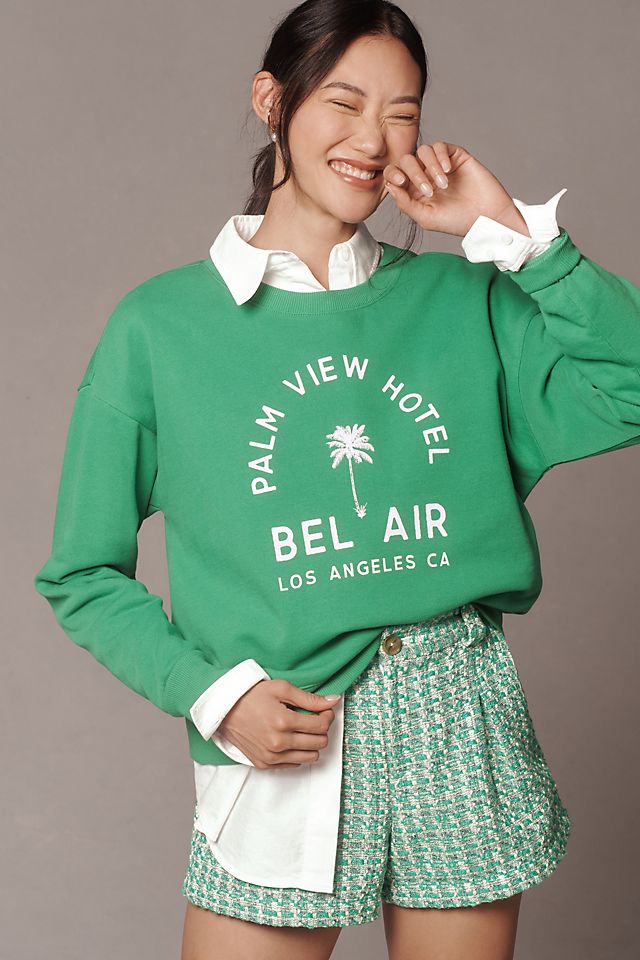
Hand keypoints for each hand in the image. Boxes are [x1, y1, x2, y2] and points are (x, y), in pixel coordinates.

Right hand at [217, 679, 340, 768]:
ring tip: (302, 729)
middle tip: (314, 718)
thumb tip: (333, 701)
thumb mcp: (281, 688)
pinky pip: (294, 764)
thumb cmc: (251, 696)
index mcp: (284, 722)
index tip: (323, 710)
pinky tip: (290, 738)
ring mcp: (271, 756)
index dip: (327, 715)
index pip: (322, 725)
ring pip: (310, 757)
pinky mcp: (264, 764)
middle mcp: (278, 743)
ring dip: (312, 742)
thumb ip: (309, 698)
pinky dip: (297, 752)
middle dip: (321, 728)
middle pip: (320, 742)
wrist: (223, 710)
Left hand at [381, 141, 530, 238]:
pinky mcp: (455, 156)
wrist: (485, 217)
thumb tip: (389, 184)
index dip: (392, 174)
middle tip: (428, 191)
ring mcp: (439, 165)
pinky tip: (447, 171)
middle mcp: (425, 175)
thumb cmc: (456, 221)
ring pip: (423, 150)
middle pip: (407, 160)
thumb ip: (405, 203)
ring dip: (430, 167)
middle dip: (413, 173)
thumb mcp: (426, 217)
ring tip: (442, 185)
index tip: (400, 182)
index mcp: (414, 190)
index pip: (395, 174)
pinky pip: (440, 146)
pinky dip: (440, 157)